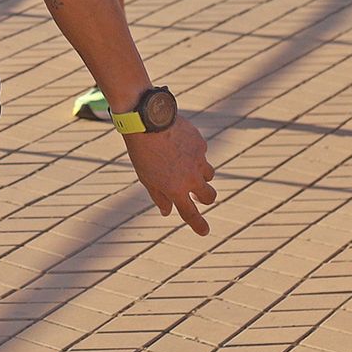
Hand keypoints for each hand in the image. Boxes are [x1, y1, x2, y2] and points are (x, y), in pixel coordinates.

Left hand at [123, 117, 216, 235]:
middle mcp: (191, 177)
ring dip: (201, 175)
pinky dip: (194, 153)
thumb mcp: (146, 177)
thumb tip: (167, 211)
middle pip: (209, 196)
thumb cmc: (142, 151)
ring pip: (209, 174)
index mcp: (175, 189)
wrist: (149, 120)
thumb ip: (159, 196)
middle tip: (200, 195)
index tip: (204, 231)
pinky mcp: (201, 144)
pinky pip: (201, 153)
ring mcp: (198, 160)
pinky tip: (180, 143)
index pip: (190, 213)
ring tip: (185, 164)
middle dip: (206, 198)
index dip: (198, 224)